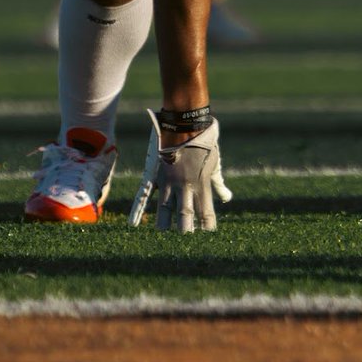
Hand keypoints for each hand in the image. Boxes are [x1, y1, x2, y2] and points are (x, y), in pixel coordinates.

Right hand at [128, 108, 231, 231]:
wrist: (185, 125)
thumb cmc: (204, 144)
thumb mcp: (215, 164)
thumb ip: (218, 183)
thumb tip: (227, 198)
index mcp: (202, 185)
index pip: (205, 212)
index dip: (206, 225)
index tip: (208, 234)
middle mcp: (186, 187)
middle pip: (185, 214)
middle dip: (186, 228)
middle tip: (186, 237)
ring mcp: (170, 182)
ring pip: (166, 208)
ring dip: (165, 223)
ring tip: (164, 233)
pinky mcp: (157, 175)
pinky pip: (146, 196)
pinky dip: (138, 210)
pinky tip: (134, 223)